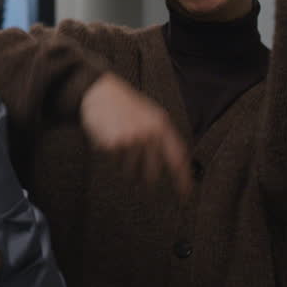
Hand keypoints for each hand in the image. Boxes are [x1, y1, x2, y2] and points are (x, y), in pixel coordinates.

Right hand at [80, 74, 191, 195]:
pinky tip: (109, 138)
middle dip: (144, 177)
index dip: (183, 179)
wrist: (101, 92)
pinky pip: (112, 162)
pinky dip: (110, 155)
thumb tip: (177, 163)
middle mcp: (149, 134)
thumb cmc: (126, 105)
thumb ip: (163, 136)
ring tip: (120, 143)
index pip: (177, 159)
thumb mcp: (150, 115)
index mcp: (162, 126)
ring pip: (129, 171)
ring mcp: (131, 140)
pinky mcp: (113, 144)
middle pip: (151, 174)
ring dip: (123, 164)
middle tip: (137, 171)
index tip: (185, 195)